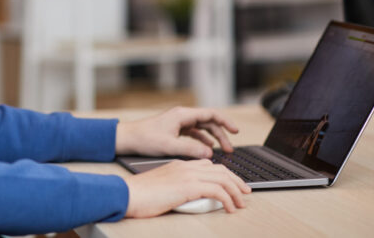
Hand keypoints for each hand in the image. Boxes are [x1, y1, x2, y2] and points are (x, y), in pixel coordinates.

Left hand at [116, 106, 238, 157]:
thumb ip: (191, 149)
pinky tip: (207, 149)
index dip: (225, 122)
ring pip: (201, 129)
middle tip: (230, 148)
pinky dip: (202, 141)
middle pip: (208, 122)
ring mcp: (178, 123)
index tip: (236, 131)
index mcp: (182, 115)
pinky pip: (193, 134)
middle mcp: (182, 116)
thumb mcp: (170, 146)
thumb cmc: (145, 139)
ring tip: (221, 151)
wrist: (127, 139)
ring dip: (212, 139)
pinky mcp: (174, 131)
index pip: (210, 114)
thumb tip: (209, 152)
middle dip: (221, 135)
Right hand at [122, 159, 250, 217]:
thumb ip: (177, 186)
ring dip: (236, 192)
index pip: (209, 165)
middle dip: (236, 181)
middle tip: (245, 193)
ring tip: (241, 204)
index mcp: (179, 164)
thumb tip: (191, 196)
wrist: (129, 194)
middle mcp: (186, 166)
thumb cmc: (140, 194)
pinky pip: (218, 191)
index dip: (224, 175)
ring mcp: (188, 175)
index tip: (233, 185)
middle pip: (220, 169)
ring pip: (223, 179)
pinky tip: (230, 209)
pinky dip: (228, 200)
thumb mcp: (162, 186)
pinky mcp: (189, 186)